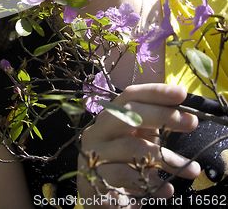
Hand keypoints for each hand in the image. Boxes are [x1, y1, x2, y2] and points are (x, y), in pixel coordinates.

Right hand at [78, 83, 200, 204]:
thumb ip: (153, 126)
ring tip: (191, 169)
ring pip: (131, 148)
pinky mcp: (97, 182)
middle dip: (162, 116)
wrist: (98, 196)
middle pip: (128, 115)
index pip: (130, 96)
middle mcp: (98, 131)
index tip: (181, 94)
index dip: (155, 92)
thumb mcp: (138, 139)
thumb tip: (185, 115)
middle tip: (191, 123)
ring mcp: (95, 156)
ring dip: (166, 158)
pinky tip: (167, 189)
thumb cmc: (123, 160)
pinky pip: (128, 179)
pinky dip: (152, 185)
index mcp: (109, 116)